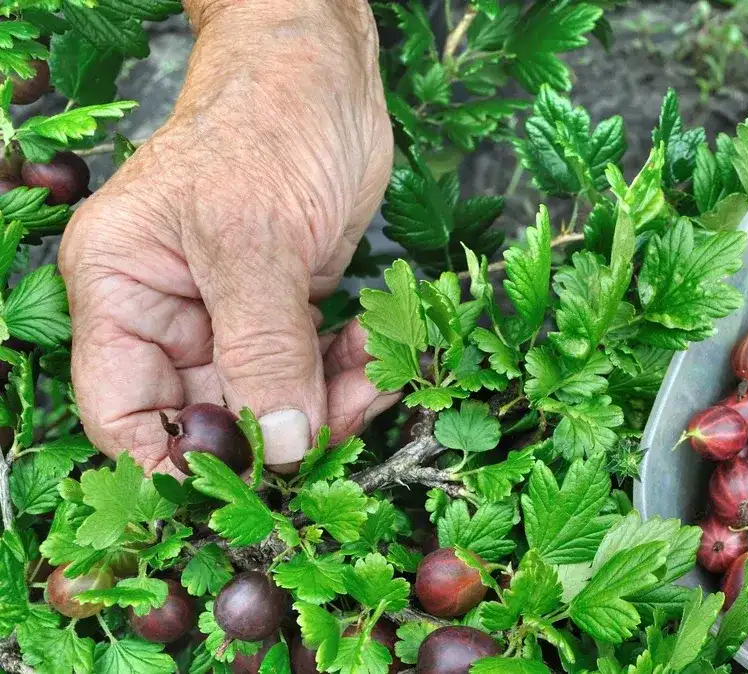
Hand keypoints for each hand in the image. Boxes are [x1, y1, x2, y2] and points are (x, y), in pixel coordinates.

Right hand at [58, 0, 396, 473]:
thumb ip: (263, 346)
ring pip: (273, 398)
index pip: (125, 412)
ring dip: (328, 406)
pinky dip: (350, 372)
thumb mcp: (255, 238)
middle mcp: (169, 310)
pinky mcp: (288, 302)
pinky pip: (314, 366)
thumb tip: (276, 446)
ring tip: (378, 380)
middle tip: (340, 433)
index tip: (246, 490)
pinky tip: (382, 353)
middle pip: (211, 413)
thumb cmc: (266, 122)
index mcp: (122, 291)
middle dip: (277, 433)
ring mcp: (233, 309)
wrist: (326, 65)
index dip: (178, 461)